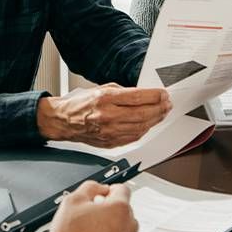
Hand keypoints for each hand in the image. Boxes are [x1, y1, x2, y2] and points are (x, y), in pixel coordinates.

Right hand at [36, 84, 170, 147]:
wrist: (63, 121)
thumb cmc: (79, 104)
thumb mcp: (101, 88)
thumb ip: (123, 91)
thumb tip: (143, 94)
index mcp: (105, 99)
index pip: (137, 97)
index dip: (154, 96)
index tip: (163, 94)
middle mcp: (108, 116)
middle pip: (142, 114)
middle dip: (159, 108)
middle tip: (167, 104)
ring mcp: (109, 132)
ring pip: (141, 127)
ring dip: (155, 120)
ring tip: (162, 113)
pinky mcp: (110, 143)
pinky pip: (134, 137)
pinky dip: (144, 130)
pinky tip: (149, 124)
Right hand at [46, 181, 136, 231]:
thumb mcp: (72, 201)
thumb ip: (91, 187)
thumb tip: (100, 188)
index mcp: (120, 208)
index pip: (122, 189)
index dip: (109, 190)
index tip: (101, 195)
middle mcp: (129, 225)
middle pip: (123, 208)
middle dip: (109, 208)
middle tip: (90, 215)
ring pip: (123, 225)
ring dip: (111, 224)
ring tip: (91, 231)